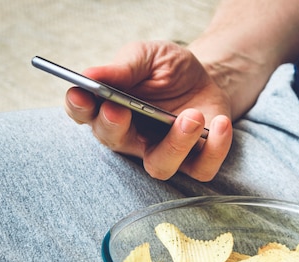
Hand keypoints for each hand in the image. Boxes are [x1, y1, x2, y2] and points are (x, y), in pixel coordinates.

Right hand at [65, 41, 232, 180]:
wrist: (209, 78)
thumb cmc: (170, 69)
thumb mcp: (148, 56)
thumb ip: (123, 67)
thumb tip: (90, 74)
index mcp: (110, 108)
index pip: (84, 113)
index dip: (79, 106)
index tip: (81, 93)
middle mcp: (131, 137)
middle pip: (114, 142)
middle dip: (114, 126)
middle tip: (121, 110)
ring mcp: (163, 153)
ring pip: (159, 166)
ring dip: (174, 144)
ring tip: (191, 116)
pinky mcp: (195, 161)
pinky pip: (201, 168)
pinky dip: (214, 149)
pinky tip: (220, 123)